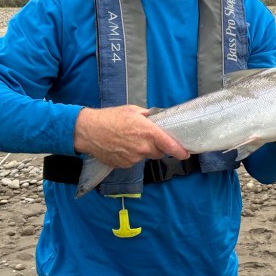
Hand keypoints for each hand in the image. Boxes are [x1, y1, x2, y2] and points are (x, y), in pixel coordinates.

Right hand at [73, 105, 188, 168]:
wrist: (89, 131)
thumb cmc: (109, 118)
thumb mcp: (132, 110)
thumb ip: (148, 116)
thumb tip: (157, 119)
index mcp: (147, 131)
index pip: (169, 145)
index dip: (179, 151)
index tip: (186, 154)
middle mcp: (142, 147)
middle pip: (159, 152)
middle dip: (156, 147)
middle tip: (146, 137)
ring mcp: (133, 158)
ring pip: (145, 157)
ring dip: (142, 150)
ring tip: (128, 140)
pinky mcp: (124, 165)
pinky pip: (134, 161)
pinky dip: (131, 155)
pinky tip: (121, 146)